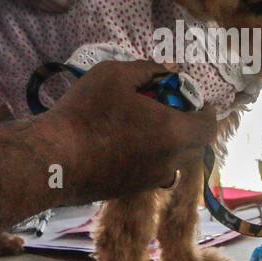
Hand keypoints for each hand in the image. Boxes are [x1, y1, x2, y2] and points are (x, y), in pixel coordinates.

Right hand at [33, 60, 216, 201]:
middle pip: (194, 146)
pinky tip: (123, 143)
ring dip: (168, 143)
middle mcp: (169, 162)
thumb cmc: (86, 113)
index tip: (192, 99)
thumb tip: (169, 69)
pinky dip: (150, 157)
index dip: (205, 111)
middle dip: (188, 126)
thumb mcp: (114, 75)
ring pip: (173, 161)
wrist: (53, 160)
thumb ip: (148, 69)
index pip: (208, 126)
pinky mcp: (130, 191)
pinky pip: (152, 171)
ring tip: (143, 126)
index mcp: (173, 133)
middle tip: (167, 108)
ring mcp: (149, 181)